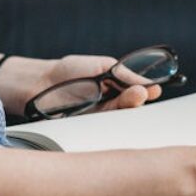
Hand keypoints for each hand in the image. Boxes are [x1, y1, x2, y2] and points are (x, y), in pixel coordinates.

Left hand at [0, 53, 162, 116]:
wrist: (40, 84)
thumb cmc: (70, 71)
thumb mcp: (101, 67)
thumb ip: (123, 74)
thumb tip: (146, 82)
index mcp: (116, 87)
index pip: (137, 90)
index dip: (148, 90)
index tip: (156, 89)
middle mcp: (111, 103)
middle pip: (131, 104)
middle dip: (139, 98)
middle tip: (145, 93)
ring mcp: (100, 116)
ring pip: (120, 116)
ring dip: (128, 108)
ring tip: (135, 98)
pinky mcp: (88, 128)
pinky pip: (104, 128)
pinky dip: (113, 125)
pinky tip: (120, 119)